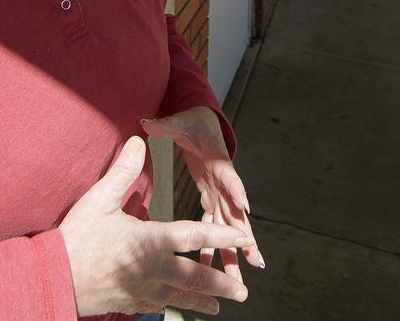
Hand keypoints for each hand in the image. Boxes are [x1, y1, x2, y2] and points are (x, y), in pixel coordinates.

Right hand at [58, 136, 252, 316]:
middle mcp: (153, 268)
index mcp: (151, 240)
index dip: (220, 235)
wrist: (55, 278)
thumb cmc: (77, 238)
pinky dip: (173, 304)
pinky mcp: (131, 302)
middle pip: (195, 276)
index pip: (194, 236)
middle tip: (243, 289)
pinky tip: (179, 305)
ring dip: (203, 300)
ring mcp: (143, 289)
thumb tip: (138, 140)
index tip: (242, 238)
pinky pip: (158, 304)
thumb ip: (123, 170)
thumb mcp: (99, 199)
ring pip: (181, 297)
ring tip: (221, 305)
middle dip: (221, 282)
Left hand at [142, 107, 264, 279]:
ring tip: (240, 278)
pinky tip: (219, 267)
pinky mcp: (212, 196)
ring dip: (234, 251)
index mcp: (217, 160)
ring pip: (228, 224)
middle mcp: (223, 180)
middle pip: (236, 211)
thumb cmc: (193, 121)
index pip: (228, 175)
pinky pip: (216, 224)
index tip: (244, 207)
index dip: (236, 189)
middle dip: (244, 237)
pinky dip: (219, 245)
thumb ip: (164, 124)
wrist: (203, 121)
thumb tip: (145, 123)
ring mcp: (219, 190)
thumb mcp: (180, 120)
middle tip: (255, 261)